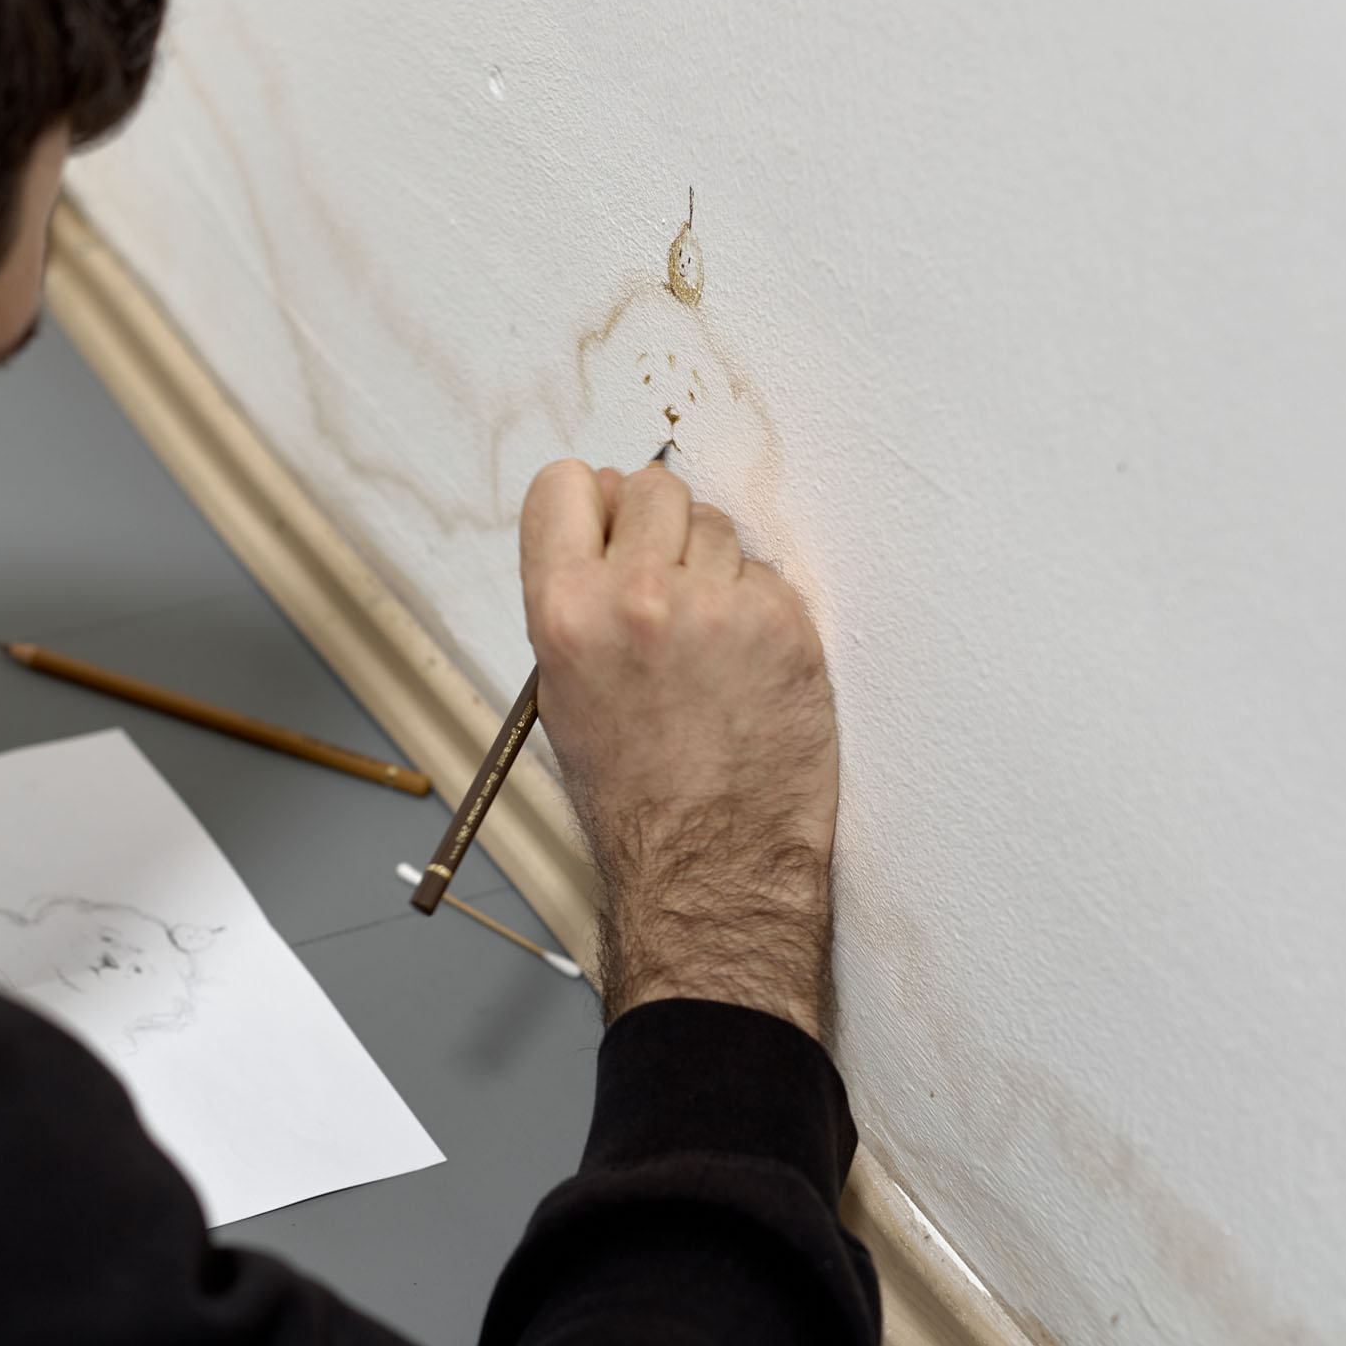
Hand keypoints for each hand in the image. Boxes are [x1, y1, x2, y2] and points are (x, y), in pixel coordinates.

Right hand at [520, 460, 838, 1038]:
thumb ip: (577, 596)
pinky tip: (745, 667)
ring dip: (713, 569)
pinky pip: (766, 575)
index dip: (591, 504)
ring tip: (705, 644)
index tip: (608, 529)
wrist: (708, 862)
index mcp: (564, 611)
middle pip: (652, 487)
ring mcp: (717, 607)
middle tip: (665, 593)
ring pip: (717, 527)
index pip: (566, 483)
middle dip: (659, 530)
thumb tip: (605, 519)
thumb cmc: (634, 791)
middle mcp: (638, 597)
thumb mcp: (562, 689)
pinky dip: (759, 610)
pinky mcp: (783, 625)